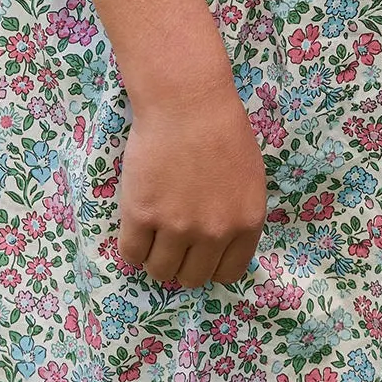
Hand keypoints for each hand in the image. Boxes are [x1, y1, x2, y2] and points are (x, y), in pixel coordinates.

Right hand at [117, 72, 266, 288]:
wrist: (187, 104)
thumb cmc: (222, 131)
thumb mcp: (249, 180)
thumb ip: (237, 216)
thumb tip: (220, 244)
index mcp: (246, 224)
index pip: (227, 273)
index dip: (209, 266)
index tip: (198, 255)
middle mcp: (214, 233)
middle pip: (192, 277)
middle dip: (180, 265)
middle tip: (171, 244)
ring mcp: (177, 227)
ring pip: (160, 270)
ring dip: (154, 259)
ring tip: (151, 236)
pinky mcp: (142, 216)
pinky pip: (132, 253)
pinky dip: (132, 248)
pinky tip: (135, 229)